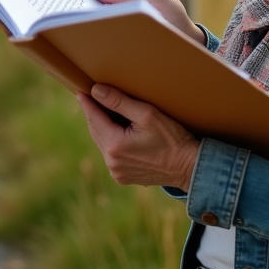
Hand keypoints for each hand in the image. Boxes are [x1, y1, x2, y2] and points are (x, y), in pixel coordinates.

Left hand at [77, 84, 199, 189]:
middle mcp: (111, 162)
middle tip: (92, 98)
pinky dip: (111, 142)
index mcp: (115, 145)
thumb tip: (96, 91)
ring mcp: (116, 172)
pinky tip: (119, 132)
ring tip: (105, 112)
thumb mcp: (147, 114)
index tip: (81, 90)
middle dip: (94, 114)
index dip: (87, 102)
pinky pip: (111, 155)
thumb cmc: (172, 138)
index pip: (94, 117)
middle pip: (96, 131)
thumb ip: (119, 102)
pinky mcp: (122, 177)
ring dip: (103, 128)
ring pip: (102, 143)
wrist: (188, 167)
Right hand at [82, 0, 203, 44]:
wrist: (189, 48)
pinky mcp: (122, 38)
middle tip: (65, 7)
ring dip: (89, 21)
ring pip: (101, 18)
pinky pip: (106, 33)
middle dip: (84, 3)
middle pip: (101, 0)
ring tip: (71, 24)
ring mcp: (124, 20)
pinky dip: (96, 34)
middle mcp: (128, 3)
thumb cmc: (173, 19)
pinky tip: (86, 38)